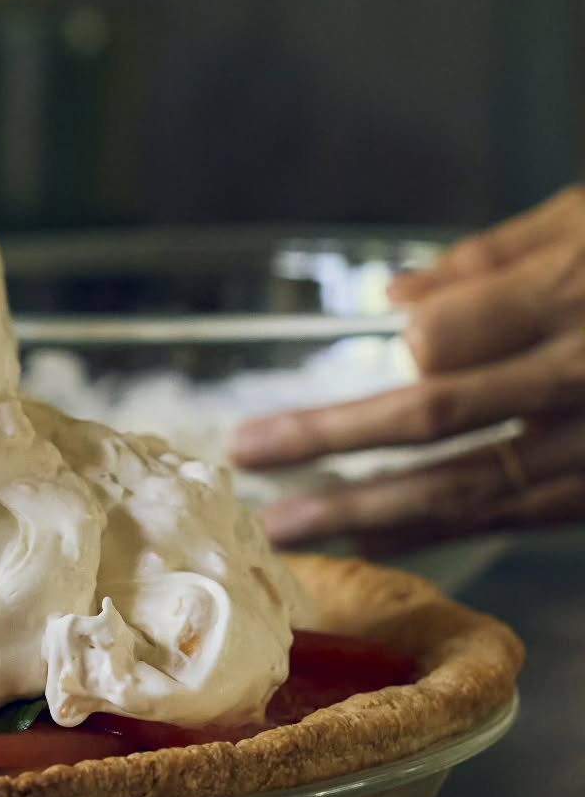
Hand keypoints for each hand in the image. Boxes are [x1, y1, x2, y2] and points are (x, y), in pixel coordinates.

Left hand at [229, 186, 584, 551]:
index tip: (379, 342)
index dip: (406, 345)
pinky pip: (515, 516)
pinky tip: (377, 537)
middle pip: (436, 418)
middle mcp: (580, 382)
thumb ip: (498, 259)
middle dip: (332, 440)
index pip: (453, 340)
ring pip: (470, 487)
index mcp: (573, 302)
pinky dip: (440, 530)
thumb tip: (396, 298)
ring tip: (288, 525)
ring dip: (368, 511)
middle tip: (246, 454)